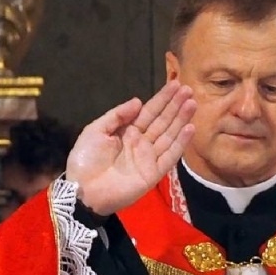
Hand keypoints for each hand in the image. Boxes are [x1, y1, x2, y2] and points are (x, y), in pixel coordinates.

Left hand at [66, 82, 195, 215]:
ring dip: (181, 119)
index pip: (148, 112)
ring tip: (192, 103)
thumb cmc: (85, 160)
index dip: (162, 99)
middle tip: (189, 89)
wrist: (83, 190)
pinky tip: (190, 128)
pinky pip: (170, 155)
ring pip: (169, 134)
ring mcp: (149, 157)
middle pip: (162, 121)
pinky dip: (180, 142)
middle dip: (175, 105)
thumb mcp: (95, 131)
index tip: (176, 84)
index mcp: (126, 132)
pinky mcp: (154, 172)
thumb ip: (117, 115)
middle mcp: (141, 142)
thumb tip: (139, 101)